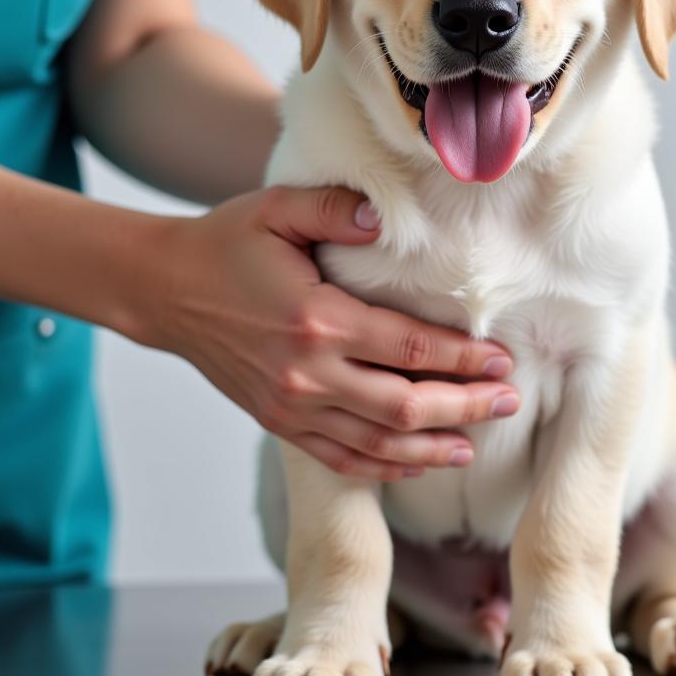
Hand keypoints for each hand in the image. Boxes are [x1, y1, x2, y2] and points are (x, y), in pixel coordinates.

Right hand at [136, 186, 518, 479]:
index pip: (411, 350)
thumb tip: (387, 223)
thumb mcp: (277, 208)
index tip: (502, 359)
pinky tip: (418, 463)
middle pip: (406, 406)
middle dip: (467, 407)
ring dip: (434, 446)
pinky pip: (342, 458)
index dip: (463, 359)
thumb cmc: (226, 245)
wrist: (165, 290)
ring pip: (379, 443)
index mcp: (318, 319)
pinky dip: (384, 467)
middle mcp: (309, 374)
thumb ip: (336, 209)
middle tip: (510, 402)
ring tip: (477, 443)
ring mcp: (293, 406)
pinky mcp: (280, 422)